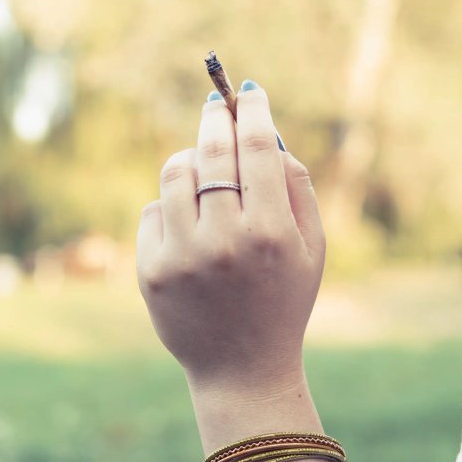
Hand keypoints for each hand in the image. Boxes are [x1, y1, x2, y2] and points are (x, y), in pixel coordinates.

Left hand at [136, 83, 325, 393]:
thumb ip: (297, 189)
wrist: (242, 368)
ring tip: (203, 170)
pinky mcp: (151, 271)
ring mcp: (183, 256)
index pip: (257, 149)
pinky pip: (153, 209)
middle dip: (215, 119)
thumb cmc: (283, 301)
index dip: (252, 112)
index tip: (248, 93)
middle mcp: (224, 240)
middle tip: (215, 105)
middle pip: (212, 151)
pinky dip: (170, 205)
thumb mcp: (311, 249)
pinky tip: (189, 224)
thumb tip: (267, 134)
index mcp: (270, 233)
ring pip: (175, 173)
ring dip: (190, 160)